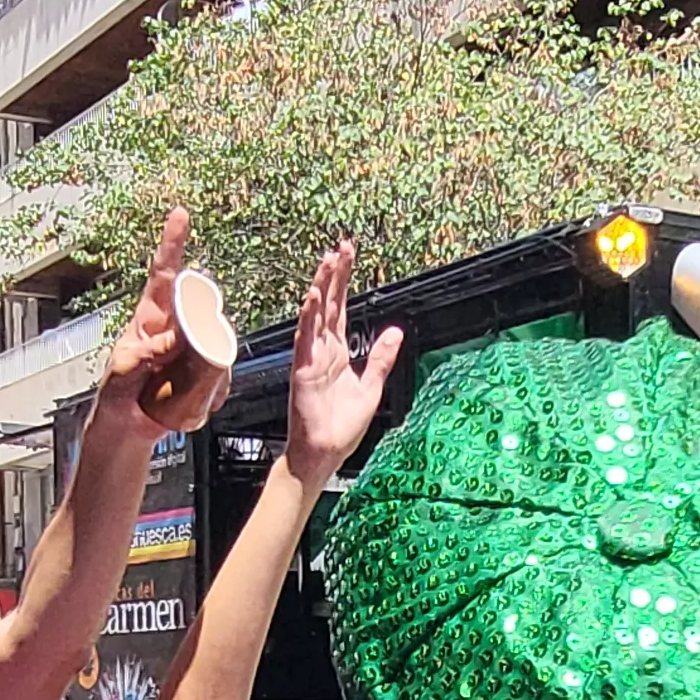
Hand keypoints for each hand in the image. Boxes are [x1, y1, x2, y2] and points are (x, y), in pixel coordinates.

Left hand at [99, 208, 207, 429]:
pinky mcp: (204, 375)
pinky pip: (221, 373)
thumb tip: (177, 337)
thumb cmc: (116, 398)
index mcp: (149, 319)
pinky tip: (200, 402)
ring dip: (210, 365)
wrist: (125, 431)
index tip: (180, 215)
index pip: (162, 275)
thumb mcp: (122, 373)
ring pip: (217, 342)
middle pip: (201, 308)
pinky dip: (216, 389)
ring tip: (186, 387)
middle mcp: (174, 329)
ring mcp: (192, 351)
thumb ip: (146, 352)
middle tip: (191, 348)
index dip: (172, 244)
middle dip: (204, 321)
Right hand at [283, 241, 401, 478]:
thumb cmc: (341, 426)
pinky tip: (314, 298)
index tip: (348, 255)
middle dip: (334, 274)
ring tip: (328, 261)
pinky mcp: (303, 371)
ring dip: (321, 288)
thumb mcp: (371, 387)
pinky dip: (309, 318)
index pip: (341, 307)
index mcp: (336, 352)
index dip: (344, 280)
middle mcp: (321, 350)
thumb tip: (395, 331)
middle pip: (329, 304)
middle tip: (341, 247)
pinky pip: (305, 340)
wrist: (325, 452)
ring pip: (315, 315)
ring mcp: (311, 358)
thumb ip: (381, 358)